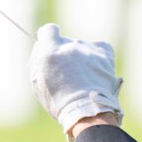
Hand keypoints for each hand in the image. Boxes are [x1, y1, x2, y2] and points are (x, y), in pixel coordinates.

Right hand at [29, 23, 123, 137]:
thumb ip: (37, 60)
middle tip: (68, 73)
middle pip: (66, 42)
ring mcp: (88, 48)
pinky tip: (95, 70)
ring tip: (84, 78)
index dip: (49, 38)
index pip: (48, 30)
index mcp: (49, 53)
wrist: (88, 111)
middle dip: (66, 54)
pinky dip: (97, 56)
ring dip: (81, 57)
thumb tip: (41, 45)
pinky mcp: (104, 53)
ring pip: (82, 47)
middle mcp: (70, 46)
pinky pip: (99, 48)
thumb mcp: (38, 84)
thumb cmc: (60, 101)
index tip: (52, 47)